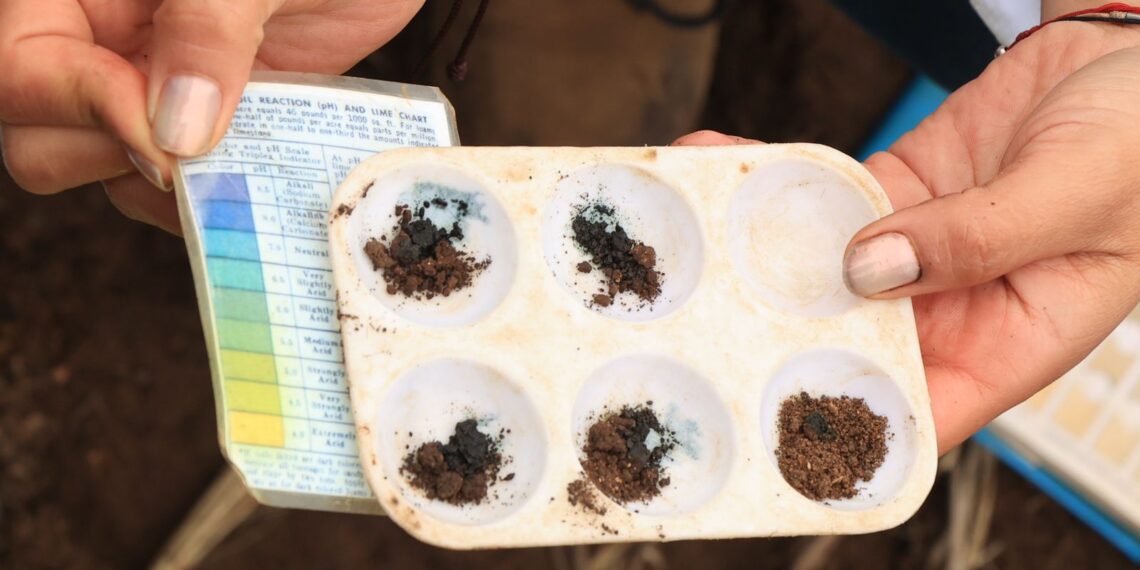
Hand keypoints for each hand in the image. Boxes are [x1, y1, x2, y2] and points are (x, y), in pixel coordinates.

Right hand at [0, 0, 423, 232]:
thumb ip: (209, 26)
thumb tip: (175, 130)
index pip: (24, 68)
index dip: (88, 108)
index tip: (178, 134)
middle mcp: (105, 42)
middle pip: (41, 135)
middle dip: (112, 158)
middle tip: (202, 152)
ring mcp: (154, 90)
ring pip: (109, 173)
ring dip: (170, 192)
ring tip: (239, 172)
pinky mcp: (210, 126)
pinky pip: (181, 187)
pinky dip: (213, 200)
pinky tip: (256, 189)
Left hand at [674, 23, 1139, 452]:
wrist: (1128, 58)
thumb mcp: (1076, 196)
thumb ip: (979, 237)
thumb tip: (870, 269)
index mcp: (1010, 341)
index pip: (919, 413)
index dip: (846, 429)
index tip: (766, 420)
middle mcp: (950, 309)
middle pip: (845, 344)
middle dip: (768, 335)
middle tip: (694, 319)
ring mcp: (912, 250)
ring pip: (819, 268)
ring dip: (753, 252)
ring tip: (688, 230)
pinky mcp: (891, 195)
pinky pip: (823, 198)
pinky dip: (775, 182)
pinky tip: (726, 164)